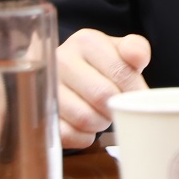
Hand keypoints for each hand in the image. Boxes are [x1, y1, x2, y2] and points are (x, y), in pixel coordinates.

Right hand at [56, 28, 150, 148]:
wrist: (68, 77)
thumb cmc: (100, 65)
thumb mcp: (119, 51)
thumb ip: (136, 49)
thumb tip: (138, 57)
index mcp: (85, 41)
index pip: (120, 72)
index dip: (135, 91)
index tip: (138, 99)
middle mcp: (61, 60)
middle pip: (103, 95)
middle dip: (117, 108)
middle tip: (118, 108)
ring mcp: (47, 87)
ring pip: (85, 118)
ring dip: (101, 123)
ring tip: (102, 115)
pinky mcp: (40, 114)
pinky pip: (69, 134)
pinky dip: (84, 137)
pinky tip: (86, 127)